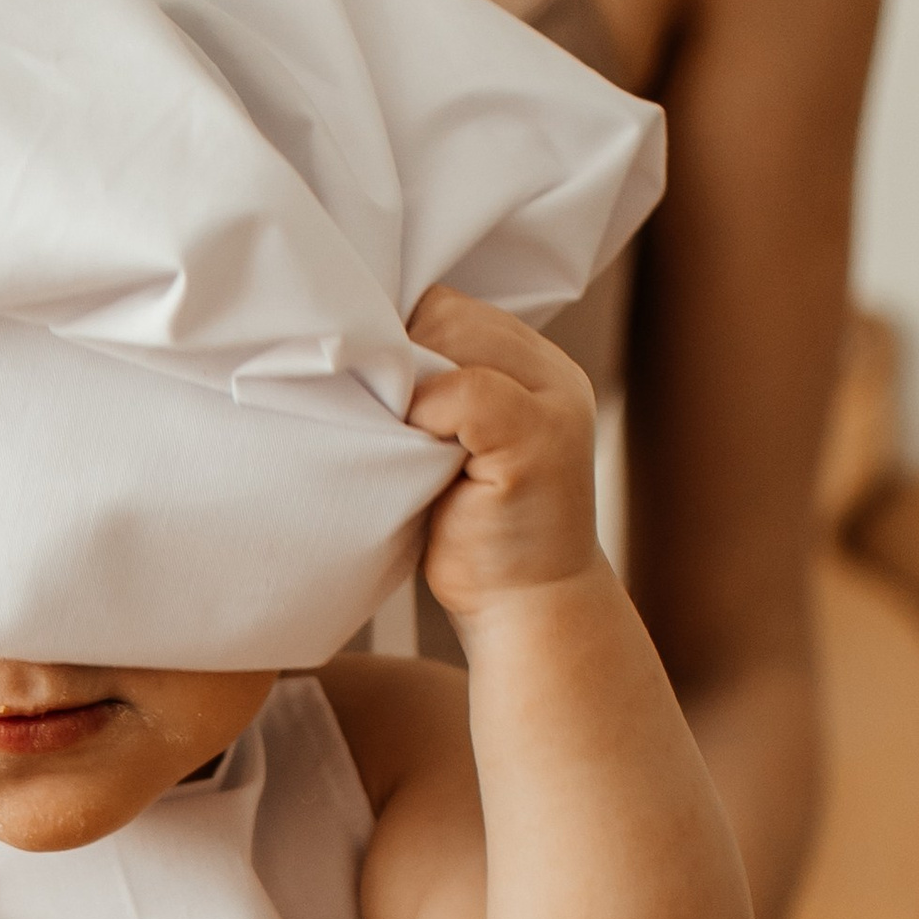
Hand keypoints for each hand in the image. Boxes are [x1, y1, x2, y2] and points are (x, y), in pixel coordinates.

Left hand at [404, 286, 599, 626]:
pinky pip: (464, 391)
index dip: (404, 340)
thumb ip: (438, 394)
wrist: (528, 611)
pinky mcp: (537, 439)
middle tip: (388, 421)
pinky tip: (419, 456)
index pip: (451, 307)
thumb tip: (365, 347)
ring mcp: (552, 404)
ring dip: (411, 388)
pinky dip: (426, 417)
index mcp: (535, 367)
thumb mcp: (455, 447)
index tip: (383, 393)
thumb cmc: (478, 537)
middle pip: (446, 313)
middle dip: (401, 357)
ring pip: (452, 339)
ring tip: (408, 442)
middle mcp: (553, 374)